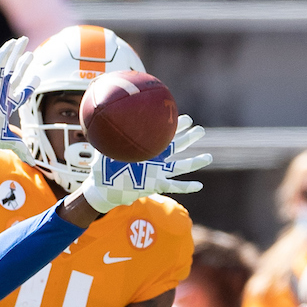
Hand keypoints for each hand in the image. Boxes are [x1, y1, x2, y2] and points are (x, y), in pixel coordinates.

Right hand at [0, 36, 37, 152]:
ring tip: (24, 40)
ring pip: (9, 65)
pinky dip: (6, 52)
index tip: (36, 78)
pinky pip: (0, 63)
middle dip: (24, 66)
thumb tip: (33, 162)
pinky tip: (12, 42)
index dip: (29, 86)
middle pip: (16, 76)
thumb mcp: (7, 141)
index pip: (21, 93)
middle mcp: (2, 93)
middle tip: (31, 56)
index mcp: (6, 106)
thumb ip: (20, 149)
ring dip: (16, 53)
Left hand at [79, 116, 211, 212]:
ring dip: (195, 162)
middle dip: (189, 138)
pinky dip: (186, 187)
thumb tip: (97, 123)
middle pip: (176, 146)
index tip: (185, 118)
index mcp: (145, 149)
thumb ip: (104, 138)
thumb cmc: (102, 169)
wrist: (102, 188)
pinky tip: (199, 186)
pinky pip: (174, 187)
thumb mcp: (103, 150)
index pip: (163, 135)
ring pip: (180, 166)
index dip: (174, 127)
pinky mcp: (154, 186)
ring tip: (209, 158)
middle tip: (200, 130)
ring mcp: (156, 173)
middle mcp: (154, 159)